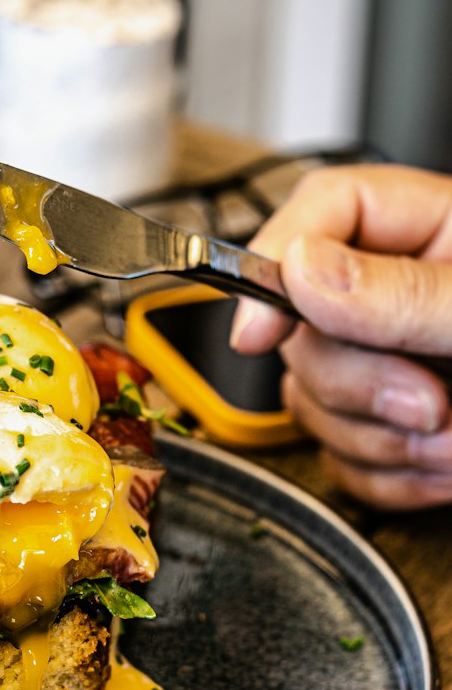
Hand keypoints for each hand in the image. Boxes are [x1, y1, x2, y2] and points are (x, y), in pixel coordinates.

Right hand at [230, 163, 451, 507]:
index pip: (324, 210)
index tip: (258, 332)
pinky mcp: (387, 428)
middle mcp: (396, 294)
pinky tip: (449, 468)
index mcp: (432, 229)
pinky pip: (343, 461)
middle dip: (360, 385)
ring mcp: (387, 362)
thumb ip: (401, 292)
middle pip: (302, 325)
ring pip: (312, 403)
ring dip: (383, 442)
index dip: (272, 262)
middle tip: (434, 404)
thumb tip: (300, 271)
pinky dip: (395, 479)